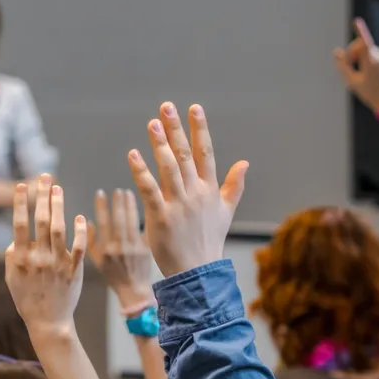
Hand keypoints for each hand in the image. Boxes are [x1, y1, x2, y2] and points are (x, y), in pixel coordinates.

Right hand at [4, 174, 86, 333]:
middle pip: (40, 220)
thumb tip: (16, 237)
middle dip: (42, 196)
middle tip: (46, 177)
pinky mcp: (74, 270)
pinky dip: (81, 231)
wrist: (49, 322)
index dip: (20, 203)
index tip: (22, 185)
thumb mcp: (12, 278)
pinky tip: (80, 217)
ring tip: (58, 189)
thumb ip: (12, 255)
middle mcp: (38, 258)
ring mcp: (57, 263)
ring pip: (58, 228)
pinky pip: (79, 246)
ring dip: (58, 206)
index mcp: (21, 258)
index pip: (19, 224)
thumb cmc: (27, 299)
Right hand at [89, 188, 153, 309]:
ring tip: (127, 192)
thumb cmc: (112, 276)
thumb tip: (86, 221)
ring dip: (129, 205)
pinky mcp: (146, 248)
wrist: (134, 289)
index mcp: (105, 249)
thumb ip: (90, 242)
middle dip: (117, 202)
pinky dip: (141, 215)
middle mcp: (119, 247)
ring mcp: (134, 246)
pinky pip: (143, 228)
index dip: (101, 206)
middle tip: (117, 190)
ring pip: (131, 221)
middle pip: (118, 218)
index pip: (102, 222)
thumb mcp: (96, 261)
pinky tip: (141, 204)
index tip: (101, 192)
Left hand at [128, 103, 247, 276]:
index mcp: (210, 190)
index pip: (205, 153)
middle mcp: (195, 193)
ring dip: (159, 144)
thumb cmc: (209, 240)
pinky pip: (149, 189)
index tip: (194, 108)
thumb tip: (245, 162)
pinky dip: (141, 171)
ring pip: (168, 168)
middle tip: (166, 107)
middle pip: (184, 155)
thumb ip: (234, 185)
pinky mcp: (161, 217)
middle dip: (176, 129)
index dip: (199, 129)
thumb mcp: (226, 212)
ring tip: (152, 123)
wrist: (197, 271)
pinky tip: (133, 154)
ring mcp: (178, 204)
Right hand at [333, 17, 378, 111]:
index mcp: (371, 63)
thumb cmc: (368, 92)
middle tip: (350, 64)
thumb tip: (336, 52)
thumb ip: (342, 65)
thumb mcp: (351, 81)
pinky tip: (375, 72)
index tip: (356, 21)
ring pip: (371, 51)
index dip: (360, 31)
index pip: (364, 43)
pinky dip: (374, 60)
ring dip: (364, 57)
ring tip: (364, 72)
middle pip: (363, 46)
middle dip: (354, 52)